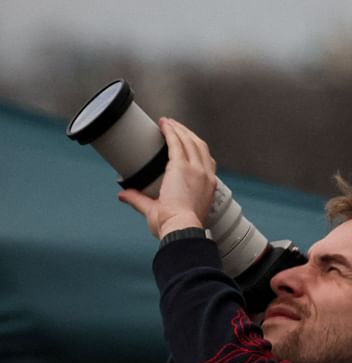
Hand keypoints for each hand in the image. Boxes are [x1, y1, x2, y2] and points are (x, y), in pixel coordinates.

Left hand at [117, 118, 216, 239]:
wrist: (180, 228)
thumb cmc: (175, 225)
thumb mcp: (156, 210)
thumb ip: (139, 200)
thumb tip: (123, 195)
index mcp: (207, 186)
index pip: (206, 161)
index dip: (196, 149)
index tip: (186, 142)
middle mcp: (205, 175)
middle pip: (199, 146)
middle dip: (187, 134)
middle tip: (174, 127)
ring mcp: (196, 169)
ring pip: (190, 141)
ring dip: (179, 129)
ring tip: (168, 123)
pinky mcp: (182, 166)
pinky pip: (177, 143)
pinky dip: (170, 132)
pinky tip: (163, 125)